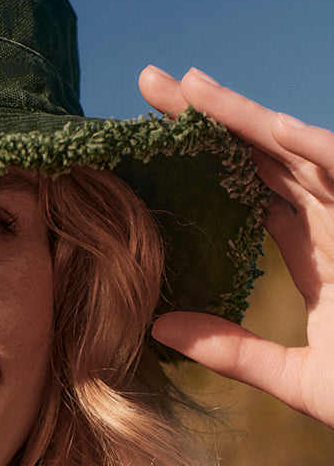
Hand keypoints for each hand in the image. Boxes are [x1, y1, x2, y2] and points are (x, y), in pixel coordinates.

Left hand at [139, 65, 333, 427]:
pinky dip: (318, 149)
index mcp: (320, 253)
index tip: (149, 142)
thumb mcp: (298, 380)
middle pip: (266, 158)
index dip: (201, 163)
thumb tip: (157, 325)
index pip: (250, 194)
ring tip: (188, 86)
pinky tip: (271, 127)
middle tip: (150, 85)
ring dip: (247, 118)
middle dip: (210, 120)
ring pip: (301, 153)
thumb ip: (231, 351)